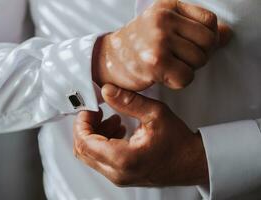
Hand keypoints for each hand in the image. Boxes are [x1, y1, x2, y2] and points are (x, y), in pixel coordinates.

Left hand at [73, 84, 208, 186]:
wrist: (191, 162)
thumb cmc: (178, 143)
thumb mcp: (155, 114)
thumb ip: (128, 101)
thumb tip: (107, 91)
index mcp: (123, 158)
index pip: (84, 142)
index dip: (82, 123)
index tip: (89, 109)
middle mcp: (117, 172)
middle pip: (82, 150)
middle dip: (85, 128)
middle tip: (97, 112)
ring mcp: (118, 176)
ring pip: (89, 155)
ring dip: (94, 134)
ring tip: (112, 119)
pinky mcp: (121, 175)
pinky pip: (100, 159)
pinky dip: (102, 142)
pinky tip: (117, 129)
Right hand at [92, 0, 231, 90]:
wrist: (108, 58)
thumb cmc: (137, 43)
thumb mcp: (165, 26)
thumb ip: (196, 27)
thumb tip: (227, 35)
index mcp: (168, 7)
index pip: (209, 21)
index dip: (208, 38)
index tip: (194, 46)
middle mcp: (163, 20)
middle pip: (208, 42)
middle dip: (199, 56)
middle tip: (181, 60)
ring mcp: (159, 41)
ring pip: (199, 61)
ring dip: (188, 70)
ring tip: (169, 67)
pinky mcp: (155, 63)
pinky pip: (186, 77)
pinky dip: (178, 82)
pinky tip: (164, 76)